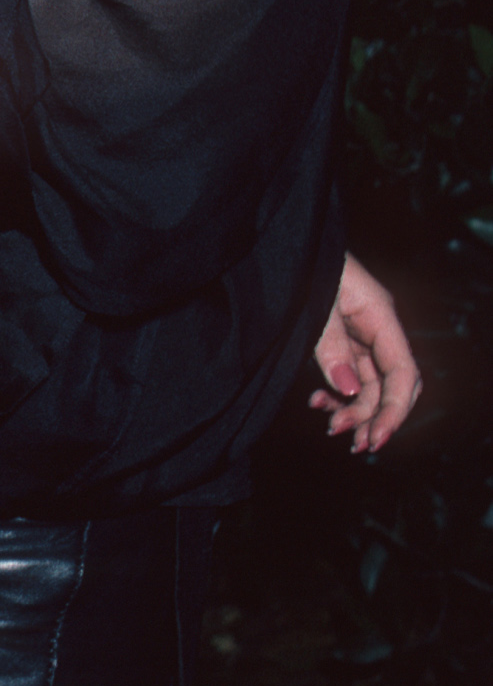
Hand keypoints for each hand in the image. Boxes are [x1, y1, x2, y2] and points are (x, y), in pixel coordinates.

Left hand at [309, 253, 422, 454]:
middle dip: (376, 416)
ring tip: (329, 426)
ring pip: (370, 385)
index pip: (403, 372)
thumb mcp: (315, 300)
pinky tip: (318, 403)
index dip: (395, 410)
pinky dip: (337, 394)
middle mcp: (376, 326)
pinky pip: (350, 375)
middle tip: (353, 443)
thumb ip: (330, 344)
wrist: (283, 241)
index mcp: (379, 313)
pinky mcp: (341, 339)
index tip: (375, 438)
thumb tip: (349, 389)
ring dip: (354, 410)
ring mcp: (359, 333)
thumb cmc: (300, 260)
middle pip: (392, 384)